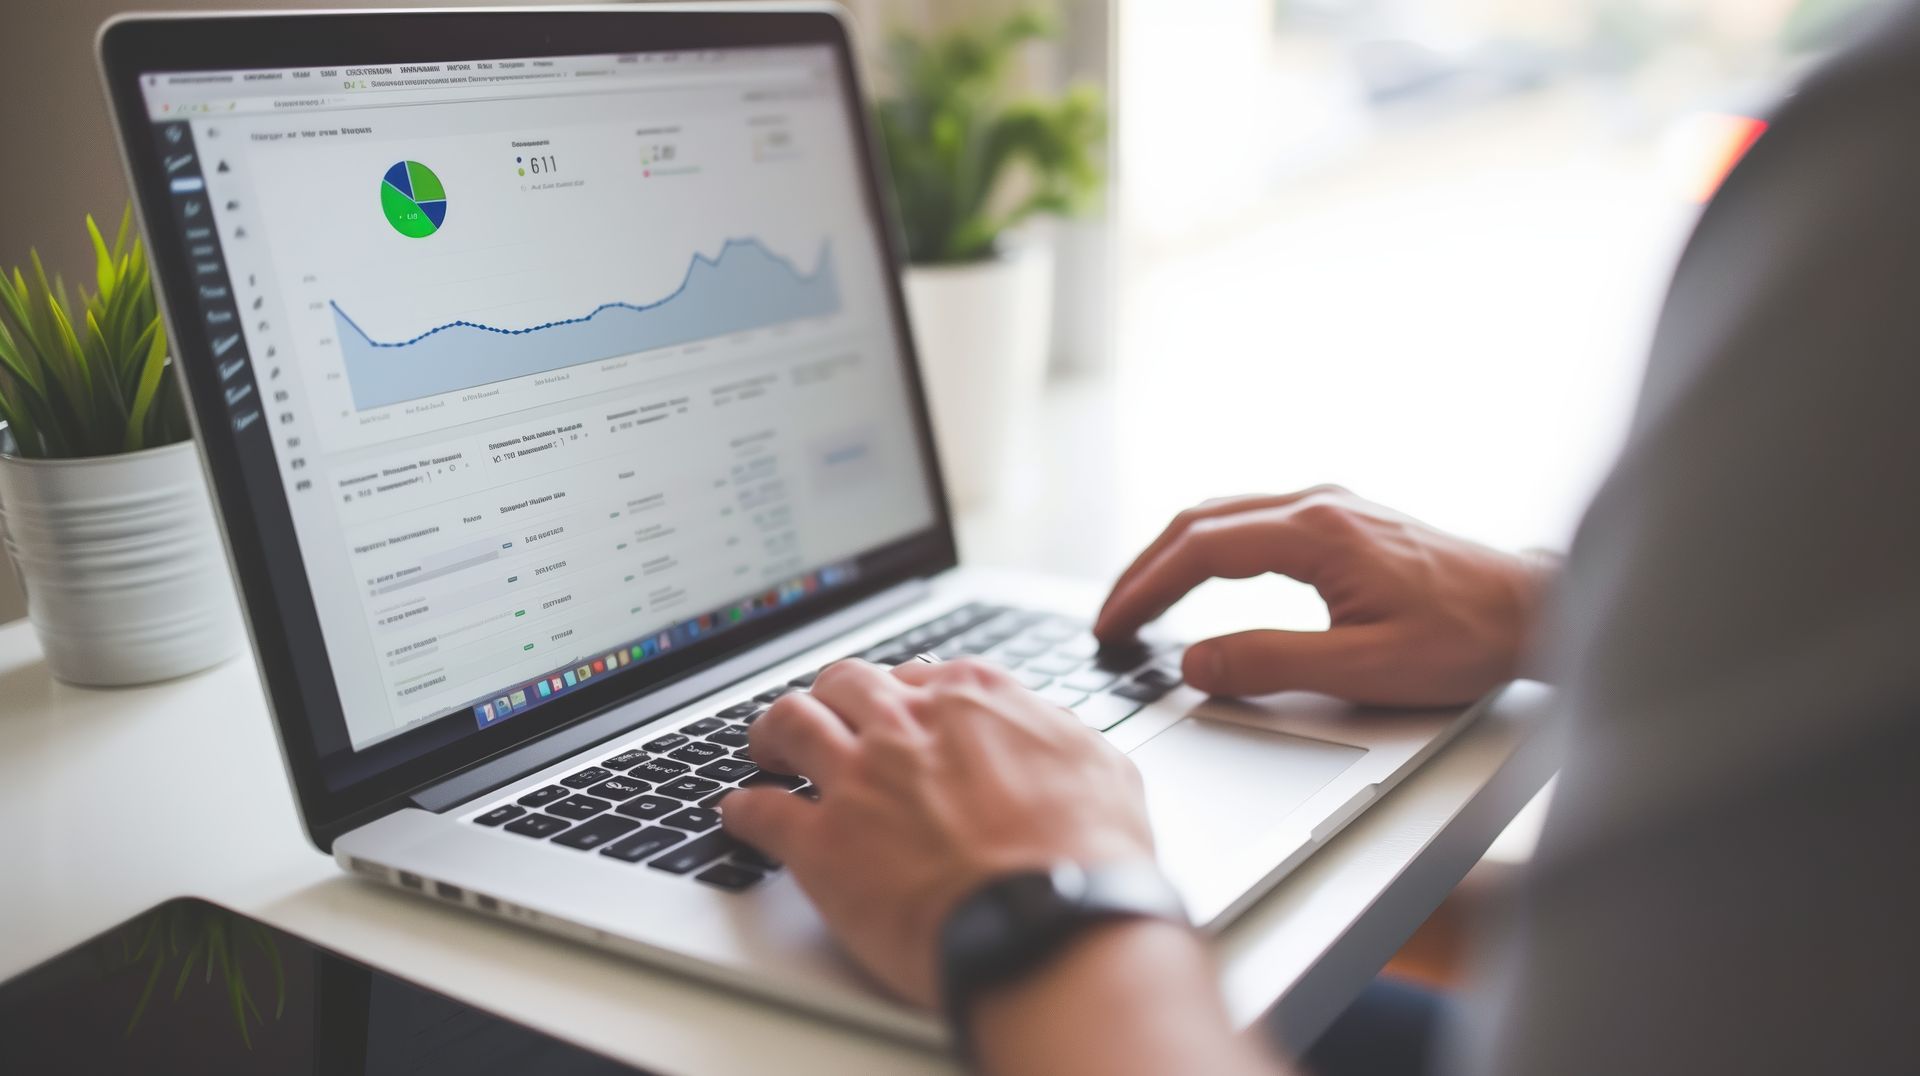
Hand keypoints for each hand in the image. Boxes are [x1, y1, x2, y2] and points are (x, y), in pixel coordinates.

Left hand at [720, 657, 1153, 1006]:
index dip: (900, 693)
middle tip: (823, 716)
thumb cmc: (1088, 857)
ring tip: (767, 749)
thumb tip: (1051, 736)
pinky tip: (740, 817)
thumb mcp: (1102, 768)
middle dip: (830, 696)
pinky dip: (743, 810)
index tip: (896, 709)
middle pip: (844, 683)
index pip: (918, 675)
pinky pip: (758, 810)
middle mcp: (908, 725)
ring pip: (788, 723)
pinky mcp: (822, 843)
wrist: (1048, 922)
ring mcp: (859, 778)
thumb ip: (1059, 738)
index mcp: (974, 700)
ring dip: (772, 733)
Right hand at [1095, 486, 1552, 705]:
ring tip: (1140, 602)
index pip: (1200, 549)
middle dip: (1145, 570)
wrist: (1536, 610)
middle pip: (1200, 521)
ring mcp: (1332, 506)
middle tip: (1109, 619)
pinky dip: (1208, 549)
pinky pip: (1252, 521)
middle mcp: (1318, 504)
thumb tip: (1196, 663)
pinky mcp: (1344, 519)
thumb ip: (1272, 663)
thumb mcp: (1365, 667)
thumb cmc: (1467, 639)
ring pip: (1224, 515)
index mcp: (1317, 532)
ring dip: (1173, 556)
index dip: (1145, 589)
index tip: (1112, 627)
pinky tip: (1200, 578)